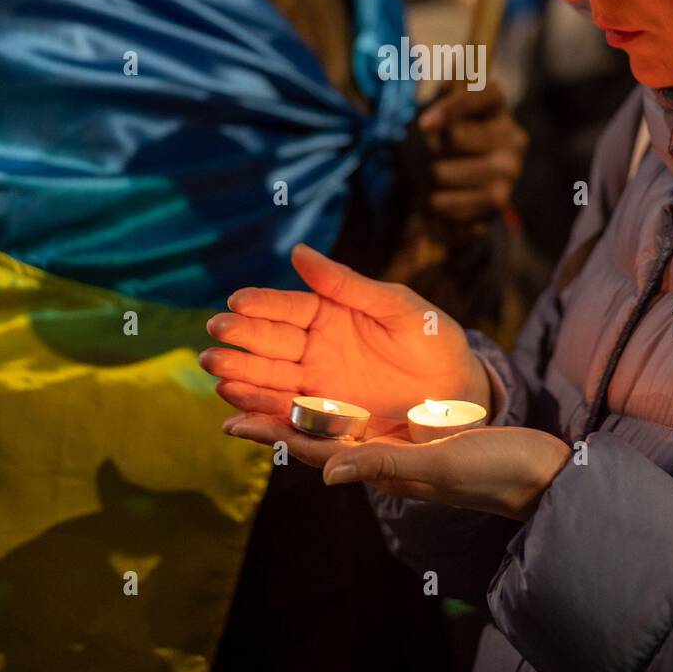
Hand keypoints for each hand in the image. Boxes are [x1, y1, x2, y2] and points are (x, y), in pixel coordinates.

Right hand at [199, 243, 490, 422]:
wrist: (457, 392)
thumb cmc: (431, 338)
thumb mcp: (397, 306)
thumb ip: (348, 285)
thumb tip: (297, 251)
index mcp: (328, 313)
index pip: (287, 308)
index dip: (262, 305)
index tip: (236, 301)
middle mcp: (314, 349)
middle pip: (270, 345)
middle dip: (241, 342)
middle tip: (215, 337)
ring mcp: (316, 385)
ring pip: (271, 382)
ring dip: (242, 380)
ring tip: (219, 377)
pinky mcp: (324, 420)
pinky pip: (288, 419)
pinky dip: (261, 419)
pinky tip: (236, 419)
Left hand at [221, 413, 571, 522]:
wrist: (540, 474)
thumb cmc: (496, 469)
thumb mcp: (442, 464)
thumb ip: (387, 464)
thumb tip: (327, 473)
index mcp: (384, 467)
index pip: (315, 449)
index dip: (273, 432)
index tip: (228, 420)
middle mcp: (382, 458)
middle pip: (315, 434)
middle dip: (272, 414)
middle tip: (226, 391)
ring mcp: (398, 448)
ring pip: (335, 423)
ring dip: (296, 404)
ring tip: (261, 381)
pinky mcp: (416, 435)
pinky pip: (363, 415)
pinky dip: (336, 399)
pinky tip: (325, 384)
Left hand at [417, 80, 527, 222]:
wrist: (457, 189)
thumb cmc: (444, 141)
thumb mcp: (440, 111)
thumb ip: (445, 91)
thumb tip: (454, 67)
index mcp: (497, 107)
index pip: (481, 95)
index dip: (451, 108)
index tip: (423, 124)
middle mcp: (512, 137)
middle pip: (454, 138)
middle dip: (426, 147)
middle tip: (421, 155)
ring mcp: (509, 172)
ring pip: (443, 174)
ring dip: (424, 179)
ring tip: (426, 180)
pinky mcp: (500, 203)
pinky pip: (448, 203)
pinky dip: (433, 204)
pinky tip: (437, 199)